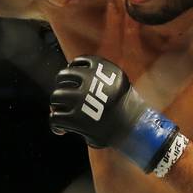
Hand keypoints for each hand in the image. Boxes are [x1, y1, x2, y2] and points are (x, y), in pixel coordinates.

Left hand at [49, 56, 181, 173]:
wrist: (137, 130)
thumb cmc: (128, 110)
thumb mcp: (117, 85)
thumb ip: (98, 80)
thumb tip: (70, 81)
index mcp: (103, 69)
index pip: (79, 62)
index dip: (72, 70)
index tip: (71, 80)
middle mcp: (90, 81)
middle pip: (63, 77)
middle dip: (62, 88)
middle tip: (64, 100)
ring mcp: (82, 99)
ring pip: (56, 97)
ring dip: (56, 105)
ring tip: (62, 113)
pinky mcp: (76, 118)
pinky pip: (55, 117)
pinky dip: (55, 125)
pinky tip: (61, 130)